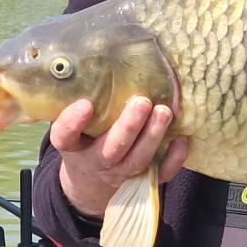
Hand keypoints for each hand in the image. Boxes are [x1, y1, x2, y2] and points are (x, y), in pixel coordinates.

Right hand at [51, 97, 187, 219]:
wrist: (92, 182)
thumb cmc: (86, 140)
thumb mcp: (75, 127)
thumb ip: (79, 103)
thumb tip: (92, 64)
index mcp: (74, 147)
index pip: (65, 137)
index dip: (72, 123)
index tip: (86, 104)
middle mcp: (96, 162)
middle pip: (111, 150)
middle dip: (128, 127)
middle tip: (142, 102)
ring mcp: (121, 174)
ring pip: (137, 160)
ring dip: (153, 136)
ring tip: (165, 112)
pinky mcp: (143, 181)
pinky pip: (160, 174)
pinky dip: (173, 158)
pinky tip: (181, 138)